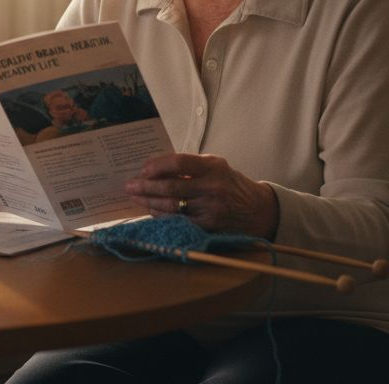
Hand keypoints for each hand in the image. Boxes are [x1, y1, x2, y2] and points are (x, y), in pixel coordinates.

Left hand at [124, 153, 278, 238]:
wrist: (258, 210)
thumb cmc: (230, 184)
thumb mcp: (216, 167)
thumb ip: (190, 166)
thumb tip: (155, 168)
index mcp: (213, 166)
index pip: (178, 163)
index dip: (157, 166)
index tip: (143, 169)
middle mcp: (212, 187)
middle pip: (170, 187)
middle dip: (145, 186)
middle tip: (129, 185)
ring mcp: (210, 208)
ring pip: (171, 206)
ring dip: (149, 202)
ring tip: (135, 197)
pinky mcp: (209, 226)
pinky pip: (178, 220)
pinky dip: (162, 216)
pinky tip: (151, 210)